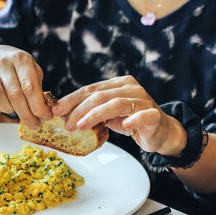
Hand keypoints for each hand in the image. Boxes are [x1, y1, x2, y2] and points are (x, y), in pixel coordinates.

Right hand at [0, 45, 51, 128]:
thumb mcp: (30, 69)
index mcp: (21, 59)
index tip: (45, 116)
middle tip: (34, 124)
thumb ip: (38, 86)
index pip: (30, 86)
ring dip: (9, 109)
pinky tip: (3, 107)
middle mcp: (4, 62)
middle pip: (15, 94)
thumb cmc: (15, 67)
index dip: (38, 105)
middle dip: (26, 114)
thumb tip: (44, 109)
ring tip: (15, 111)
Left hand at [52, 75, 186, 155]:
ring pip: (116, 104)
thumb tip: (64, 114)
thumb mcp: (107, 113)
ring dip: (95, 115)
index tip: (56, 110)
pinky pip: (143, 115)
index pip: (90, 89)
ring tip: (80, 126)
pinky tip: (125, 126)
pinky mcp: (153, 115)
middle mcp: (130, 87)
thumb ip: (91, 109)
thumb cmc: (130, 120)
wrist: (159, 131)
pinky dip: (134, 119)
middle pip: (100, 96)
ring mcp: (143, 100)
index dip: (71, 99)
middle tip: (67, 124)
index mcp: (117, 84)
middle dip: (79, 110)